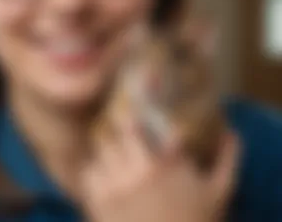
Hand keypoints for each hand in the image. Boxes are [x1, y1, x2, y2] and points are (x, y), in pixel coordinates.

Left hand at [80, 117, 239, 221]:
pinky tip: (108, 179)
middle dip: (119, 132)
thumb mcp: (219, 192)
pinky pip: (89, 174)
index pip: (139, 124)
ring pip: (101, 152)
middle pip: (115, 134)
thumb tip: (232, 131)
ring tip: (118, 157)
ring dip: (108, 152)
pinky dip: (96, 173)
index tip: (132, 110)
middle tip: (124, 135)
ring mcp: (117, 187)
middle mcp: (138, 170)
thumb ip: (227, 159)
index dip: (133, 114)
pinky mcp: (101, 204)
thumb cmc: (198, 221)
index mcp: (165, 163)